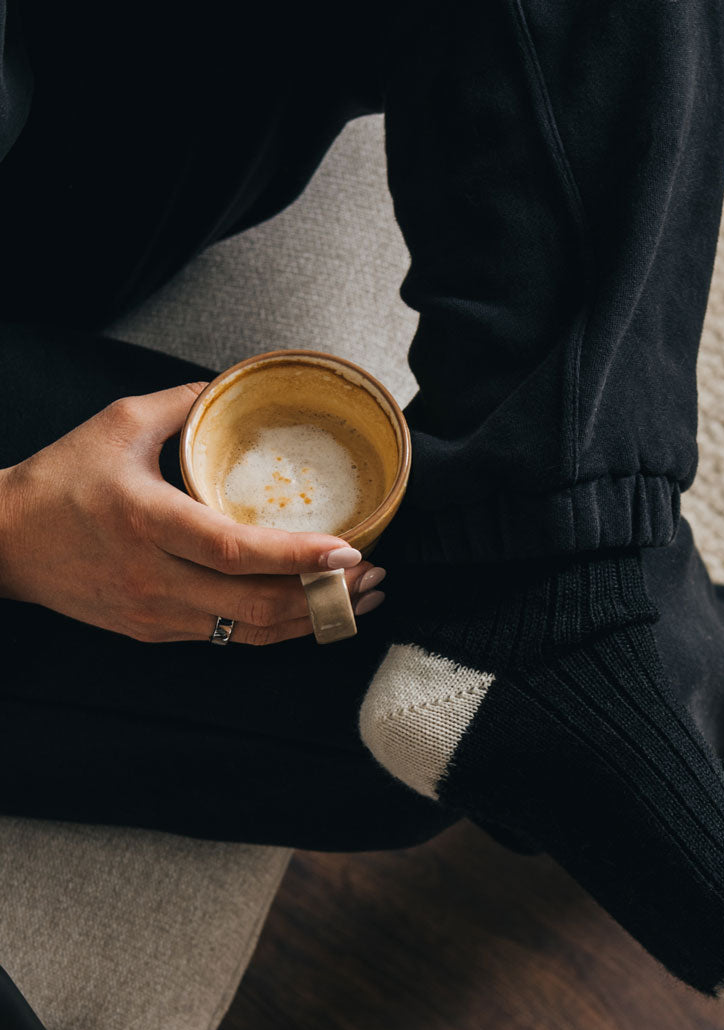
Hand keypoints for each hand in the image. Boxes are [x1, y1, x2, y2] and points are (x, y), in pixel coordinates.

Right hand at [0, 382, 386, 643]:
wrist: (3, 544)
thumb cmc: (58, 483)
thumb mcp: (115, 426)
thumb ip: (181, 405)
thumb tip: (231, 386)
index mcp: (148, 522)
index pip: (237, 552)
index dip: (299, 557)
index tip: (351, 549)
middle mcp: (157, 579)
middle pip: (258, 605)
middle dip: (327, 596)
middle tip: (375, 576)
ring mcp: (158, 614)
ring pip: (251, 631)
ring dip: (312, 619)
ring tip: (360, 597)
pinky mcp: (157, 633)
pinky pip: (230, 638)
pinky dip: (277, 627)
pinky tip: (311, 610)